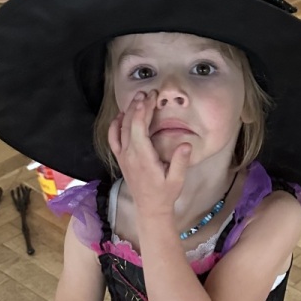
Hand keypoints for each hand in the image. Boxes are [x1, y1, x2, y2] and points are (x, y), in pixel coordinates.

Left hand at [108, 90, 191, 218]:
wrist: (150, 208)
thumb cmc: (165, 194)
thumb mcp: (177, 180)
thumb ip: (180, 162)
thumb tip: (187, 144)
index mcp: (143, 157)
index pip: (139, 127)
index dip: (144, 109)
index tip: (152, 97)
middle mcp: (129, 155)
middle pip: (129, 123)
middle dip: (138, 105)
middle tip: (147, 92)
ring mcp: (123, 157)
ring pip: (121, 129)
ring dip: (128, 112)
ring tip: (138, 99)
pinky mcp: (121, 159)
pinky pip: (113, 139)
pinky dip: (115, 125)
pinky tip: (122, 116)